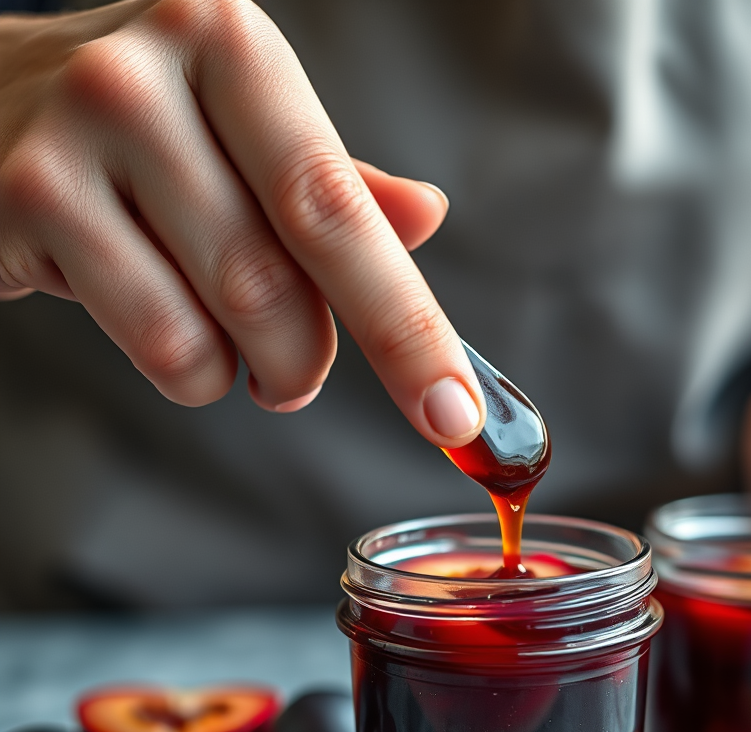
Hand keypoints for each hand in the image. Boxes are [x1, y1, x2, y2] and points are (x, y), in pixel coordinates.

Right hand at [0, 0, 483, 444]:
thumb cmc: (145, 127)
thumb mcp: (245, 130)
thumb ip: (334, 182)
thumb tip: (426, 216)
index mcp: (233, 44)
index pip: (341, 211)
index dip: (408, 328)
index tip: (453, 414)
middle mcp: (150, 75)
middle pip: (280, 284)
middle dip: (309, 361)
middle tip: (297, 373)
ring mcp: (75, 137)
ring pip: (218, 327)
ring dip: (250, 370)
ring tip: (234, 347)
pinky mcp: (23, 204)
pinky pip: (155, 345)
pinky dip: (190, 372)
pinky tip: (168, 327)